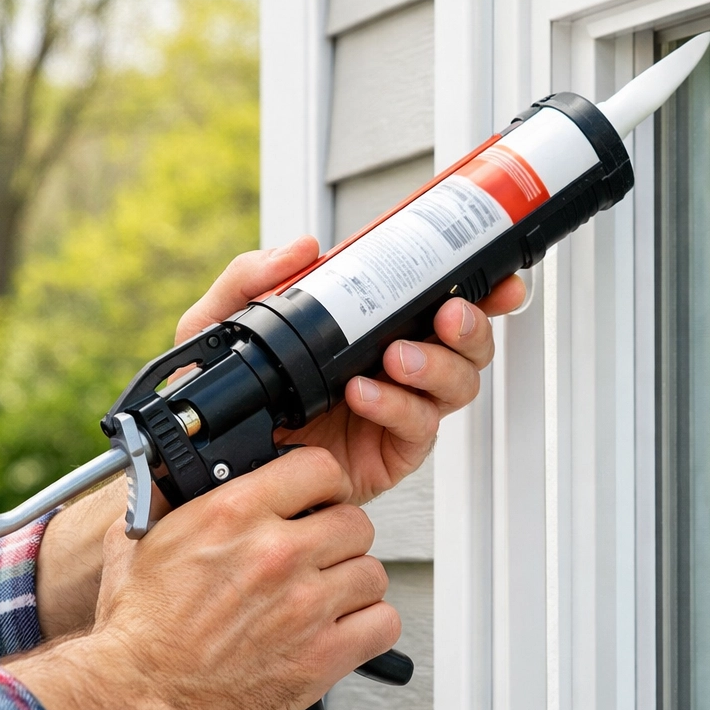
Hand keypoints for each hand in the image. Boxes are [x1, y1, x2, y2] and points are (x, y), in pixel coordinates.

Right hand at [13, 449, 397, 709]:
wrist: (133, 700)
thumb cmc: (135, 626)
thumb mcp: (141, 538)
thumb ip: (173, 496)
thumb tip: (184, 468)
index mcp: (237, 513)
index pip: (321, 467)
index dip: (325, 482)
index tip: (320, 497)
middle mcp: (278, 553)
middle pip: (356, 522)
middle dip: (341, 536)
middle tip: (321, 554)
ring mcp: (305, 606)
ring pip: (372, 571)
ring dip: (354, 583)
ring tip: (329, 595)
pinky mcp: (320, 658)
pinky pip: (382, 623)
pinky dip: (370, 626)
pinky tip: (345, 629)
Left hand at [180, 235, 525, 502]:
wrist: (210, 461)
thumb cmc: (226, 394)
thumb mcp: (222, 324)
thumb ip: (250, 278)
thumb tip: (303, 247)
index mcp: (373, 329)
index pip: (439, 303)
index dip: (480, 290)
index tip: (498, 278)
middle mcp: (398, 366)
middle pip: (467, 345)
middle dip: (471, 327)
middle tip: (447, 315)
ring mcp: (400, 409)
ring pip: (458, 385)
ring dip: (438, 366)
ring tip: (398, 357)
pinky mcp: (392, 451)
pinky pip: (418, 427)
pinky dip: (398, 405)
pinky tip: (366, 394)